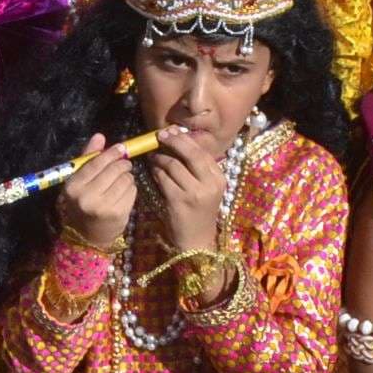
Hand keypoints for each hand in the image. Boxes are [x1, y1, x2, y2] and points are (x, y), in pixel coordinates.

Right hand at [55, 133, 137, 251]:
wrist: (89, 235)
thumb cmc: (83, 202)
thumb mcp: (80, 180)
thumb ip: (88, 157)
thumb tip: (100, 136)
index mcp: (73, 186)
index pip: (96, 163)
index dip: (111, 153)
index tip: (121, 148)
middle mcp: (87, 197)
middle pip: (114, 170)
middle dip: (122, 164)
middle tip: (124, 164)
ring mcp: (103, 207)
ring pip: (126, 179)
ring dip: (127, 177)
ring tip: (122, 180)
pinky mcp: (119, 214)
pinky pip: (132, 191)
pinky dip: (131, 188)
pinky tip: (124, 192)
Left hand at [150, 127, 224, 253]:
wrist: (196, 241)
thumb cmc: (199, 212)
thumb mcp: (206, 189)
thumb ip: (198, 168)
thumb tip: (179, 140)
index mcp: (219, 178)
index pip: (202, 151)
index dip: (185, 139)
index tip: (172, 132)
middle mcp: (210, 184)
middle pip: (190, 153)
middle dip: (173, 141)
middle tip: (160, 136)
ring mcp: (195, 192)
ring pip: (173, 165)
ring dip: (159, 158)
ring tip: (154, 157)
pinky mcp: (178, 200)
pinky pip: (163, 178)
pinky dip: (155, 171)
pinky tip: (153, 170)